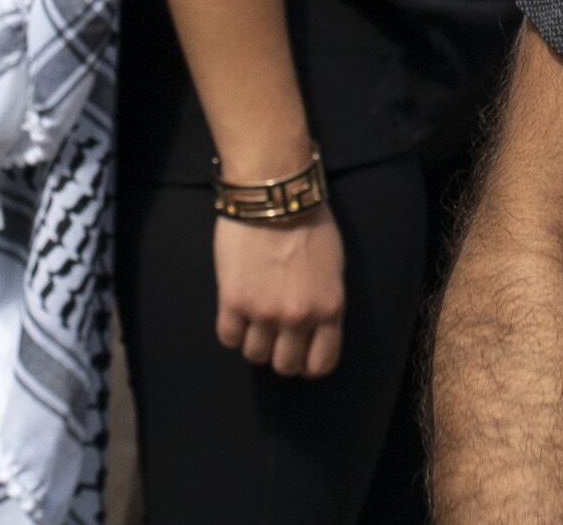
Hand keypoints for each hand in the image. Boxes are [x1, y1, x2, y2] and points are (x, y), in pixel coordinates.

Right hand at [215, 208, 346, 375]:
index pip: (321, 364)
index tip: (300, 351)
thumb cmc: (310, 223)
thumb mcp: (334, 267)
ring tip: (254, 316)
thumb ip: (324, 301)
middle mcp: (298, 317)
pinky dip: (232, 328)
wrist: (274, 196)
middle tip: (275, 333)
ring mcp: (264, 312)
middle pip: (285, 366)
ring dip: (254, 340)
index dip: (308, 362)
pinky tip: (236, 309)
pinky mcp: (234, 302)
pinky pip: (228, 337)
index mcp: (330, 309)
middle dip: (280, 353)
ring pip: (255, 355)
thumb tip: (313, 326)